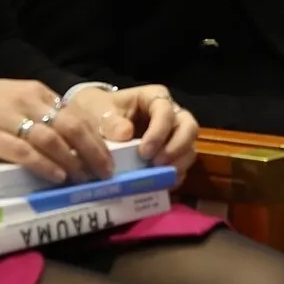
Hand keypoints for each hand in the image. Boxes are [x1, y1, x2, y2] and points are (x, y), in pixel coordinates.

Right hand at [0, 76, 115, 184]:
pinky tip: (57, 177)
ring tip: (85, 178)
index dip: (96, 137)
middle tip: (105, 172)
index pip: (76, 114)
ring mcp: (9, 118)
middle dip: (93, 150)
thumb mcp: (13, 98)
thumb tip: (67, 139)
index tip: (109, 156)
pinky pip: (25, 152)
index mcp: (36, 92)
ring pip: (52, 140)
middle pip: (71, 126)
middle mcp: (27, 101)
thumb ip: (38, 113)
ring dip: (73, 161)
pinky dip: (45, 165)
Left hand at [67, 84, 200, 175]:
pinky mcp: (171, 153)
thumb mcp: (99, 110)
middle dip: (177, 148)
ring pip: (189, 148)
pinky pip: (181, 165)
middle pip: (189, 127)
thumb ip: (110, 121)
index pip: (166, 110)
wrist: (94, 120)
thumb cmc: (100, 110)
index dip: (159, 132)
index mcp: (154, 98)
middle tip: (157, 164)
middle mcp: (171, 114)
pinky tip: (160, 185)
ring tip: (159, 177)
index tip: (144, 152)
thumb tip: (125, 133)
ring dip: (177, 164)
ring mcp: (173, 135)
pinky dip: (173, 176)